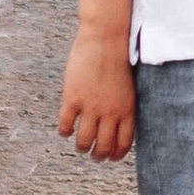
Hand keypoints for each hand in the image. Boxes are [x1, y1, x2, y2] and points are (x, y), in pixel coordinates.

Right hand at [59, 20, 136, 159]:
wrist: (106, 38)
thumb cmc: (119, 58)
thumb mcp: (129, 86)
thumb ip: (124, 106)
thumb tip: (117, 123)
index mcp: (127, 110)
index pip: (123, 143)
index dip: (116, 154)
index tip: (110, 157)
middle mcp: (110, 113)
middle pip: (103, 147)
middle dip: (98, 155)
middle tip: (93, 155)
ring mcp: (91, 107)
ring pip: (83, 141)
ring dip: (81, 147)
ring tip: (79, 146)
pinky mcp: (73, 99)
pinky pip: (66, 125)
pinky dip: (64, 132)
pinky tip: (65, 130)